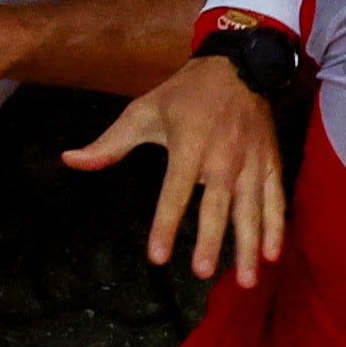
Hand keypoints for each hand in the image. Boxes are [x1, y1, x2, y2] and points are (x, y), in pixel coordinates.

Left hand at [71, 50, 289, 283]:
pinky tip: (272, 255)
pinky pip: (275, 199)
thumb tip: (69, 160)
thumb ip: (109, 143)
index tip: (158, 256)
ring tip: (246, 279)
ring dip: (249, 245)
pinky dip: (276, 227)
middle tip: (203, 273)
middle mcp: (223, 157)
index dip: (165, 224)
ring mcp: (251, 162)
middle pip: (217, 206)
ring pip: (251, 209)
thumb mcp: (142, 111)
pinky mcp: (270, 163)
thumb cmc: (184, 94)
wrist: (239, 67)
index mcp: (189, 145)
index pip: (174, 191)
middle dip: (211, 240)